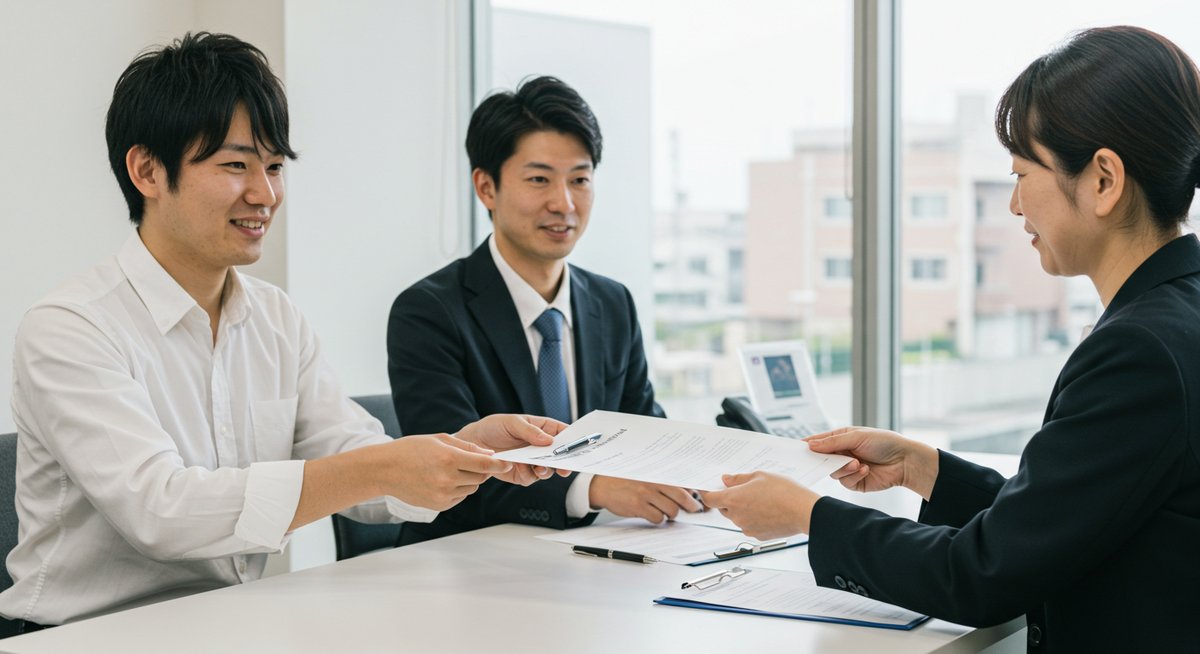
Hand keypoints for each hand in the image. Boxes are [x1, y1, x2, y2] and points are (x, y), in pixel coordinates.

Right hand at [379, 434, 514, 510]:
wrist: (385, 470)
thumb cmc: (411, 450)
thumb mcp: (438, 439)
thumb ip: (466, 447)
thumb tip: (488, 455)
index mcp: (448, 458)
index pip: (483, 465)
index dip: (498, 465)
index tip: (508, 464)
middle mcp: (447, 479)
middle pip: (480, 478)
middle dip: (481, 470)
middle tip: (471, 462)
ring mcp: (442, 495)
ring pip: (471, 488)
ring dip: (469, 480)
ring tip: (450, 470)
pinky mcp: (439, 506)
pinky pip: (460, 497)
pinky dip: (458, 489)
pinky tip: (442, 480)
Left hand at [456, 414, 570, 485]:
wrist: (474, 443)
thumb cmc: (494, 427)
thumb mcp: (512, 422)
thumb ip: (530, 431)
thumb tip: (549, 441)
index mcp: (542, 429)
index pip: (563, 434)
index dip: (573, 440)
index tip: (578, 447)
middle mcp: (540, 447)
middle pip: (559, 456)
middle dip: (564, 463)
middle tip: (565, 468)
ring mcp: (531, 461)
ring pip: (547, 470)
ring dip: (545, 471)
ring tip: (539, 468)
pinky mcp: (522, 473)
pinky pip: (531, 478)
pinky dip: (528, 475)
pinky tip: (519, 467)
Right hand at [589, 477, 703, 522]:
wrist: (603, 485)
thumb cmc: (626, 480)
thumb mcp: (645, 474)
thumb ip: (663, 480)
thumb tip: (688, 489)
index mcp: (657, 473)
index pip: (682, 481)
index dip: (695, 491)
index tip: (702, 497)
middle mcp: (653, 482)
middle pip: (682, 496)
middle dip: (692, 506)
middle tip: (695, 509)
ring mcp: (646, 494)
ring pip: (671, 510)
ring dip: (672, 514)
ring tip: (667, 512)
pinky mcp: (638, 506)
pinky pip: (657, 518)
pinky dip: (659, 519)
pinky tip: (653, 515)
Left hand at [700, 472, 818, 539]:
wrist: (804, 511)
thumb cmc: (784, 491)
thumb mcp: (760, 476)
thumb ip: (739, 478)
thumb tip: (725, 480)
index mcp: (733, 500)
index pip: (709, 499)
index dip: (707, 493)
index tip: (708, 488)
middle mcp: (737, 516)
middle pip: (723, 509)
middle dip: (729, 500)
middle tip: (743, 490)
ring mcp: (747, 528)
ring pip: (737, 517)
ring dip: (742, 509)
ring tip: (761, 499)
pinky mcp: (758, 536)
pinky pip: (749, 525)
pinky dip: (753, 518)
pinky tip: (767, 510)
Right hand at [804, 426, 938, 498]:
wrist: (905, 461)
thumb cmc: (884, 442)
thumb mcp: (856, 436)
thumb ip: (833, 443)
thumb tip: (810, 445)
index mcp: (842, 438)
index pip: (820, 441)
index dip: (808, 444)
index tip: (796, 448)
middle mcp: (843, 454)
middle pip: (822, 459)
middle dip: (823, 459)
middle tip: (820, 460)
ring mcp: (848, 469)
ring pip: (832, 472)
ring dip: (844, 468)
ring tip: (857, 463)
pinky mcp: (855, 483)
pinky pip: (845, 482)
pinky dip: (854, 476)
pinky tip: (865, 470)